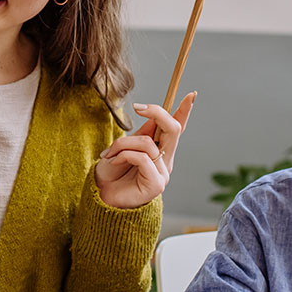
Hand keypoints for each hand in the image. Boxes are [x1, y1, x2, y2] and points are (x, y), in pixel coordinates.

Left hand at [94, 92, 194, 208]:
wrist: (100, 196)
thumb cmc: (110, 173)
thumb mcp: (123, 147)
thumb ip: (140, 135)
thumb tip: (153, 118)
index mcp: (160, 151)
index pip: (176, 129)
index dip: (185, 112)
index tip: (191, 94)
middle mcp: (166, 161)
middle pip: (173, 130)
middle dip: (157, 113)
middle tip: (138, 107)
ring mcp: (163, 173)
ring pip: (149, 143)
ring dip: (124, 143)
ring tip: (110, 153)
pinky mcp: (156, 184)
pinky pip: (143, 158)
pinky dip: (125, 155)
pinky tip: (114, 161)